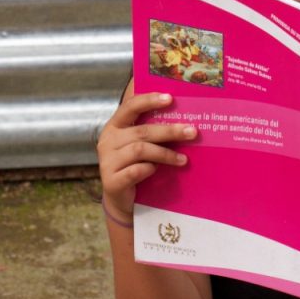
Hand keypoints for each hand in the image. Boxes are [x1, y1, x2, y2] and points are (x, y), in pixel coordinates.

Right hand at [96, 87, 196, 223]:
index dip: (149, 101)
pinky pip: (135, 171)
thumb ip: (151, 132)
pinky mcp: (112, 181)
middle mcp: (108, 141)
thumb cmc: (134, 166)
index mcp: (114, 126)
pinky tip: (157, 171)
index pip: (130, 107)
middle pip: (142, 131)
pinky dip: (149, 170)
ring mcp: (107, 161)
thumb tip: (183, 120)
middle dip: (169, 131)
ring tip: (183, 159)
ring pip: (140, 150)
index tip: (170, 99)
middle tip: (192, 132)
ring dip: (165, 154)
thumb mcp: (140, 145)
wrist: (121, 199)